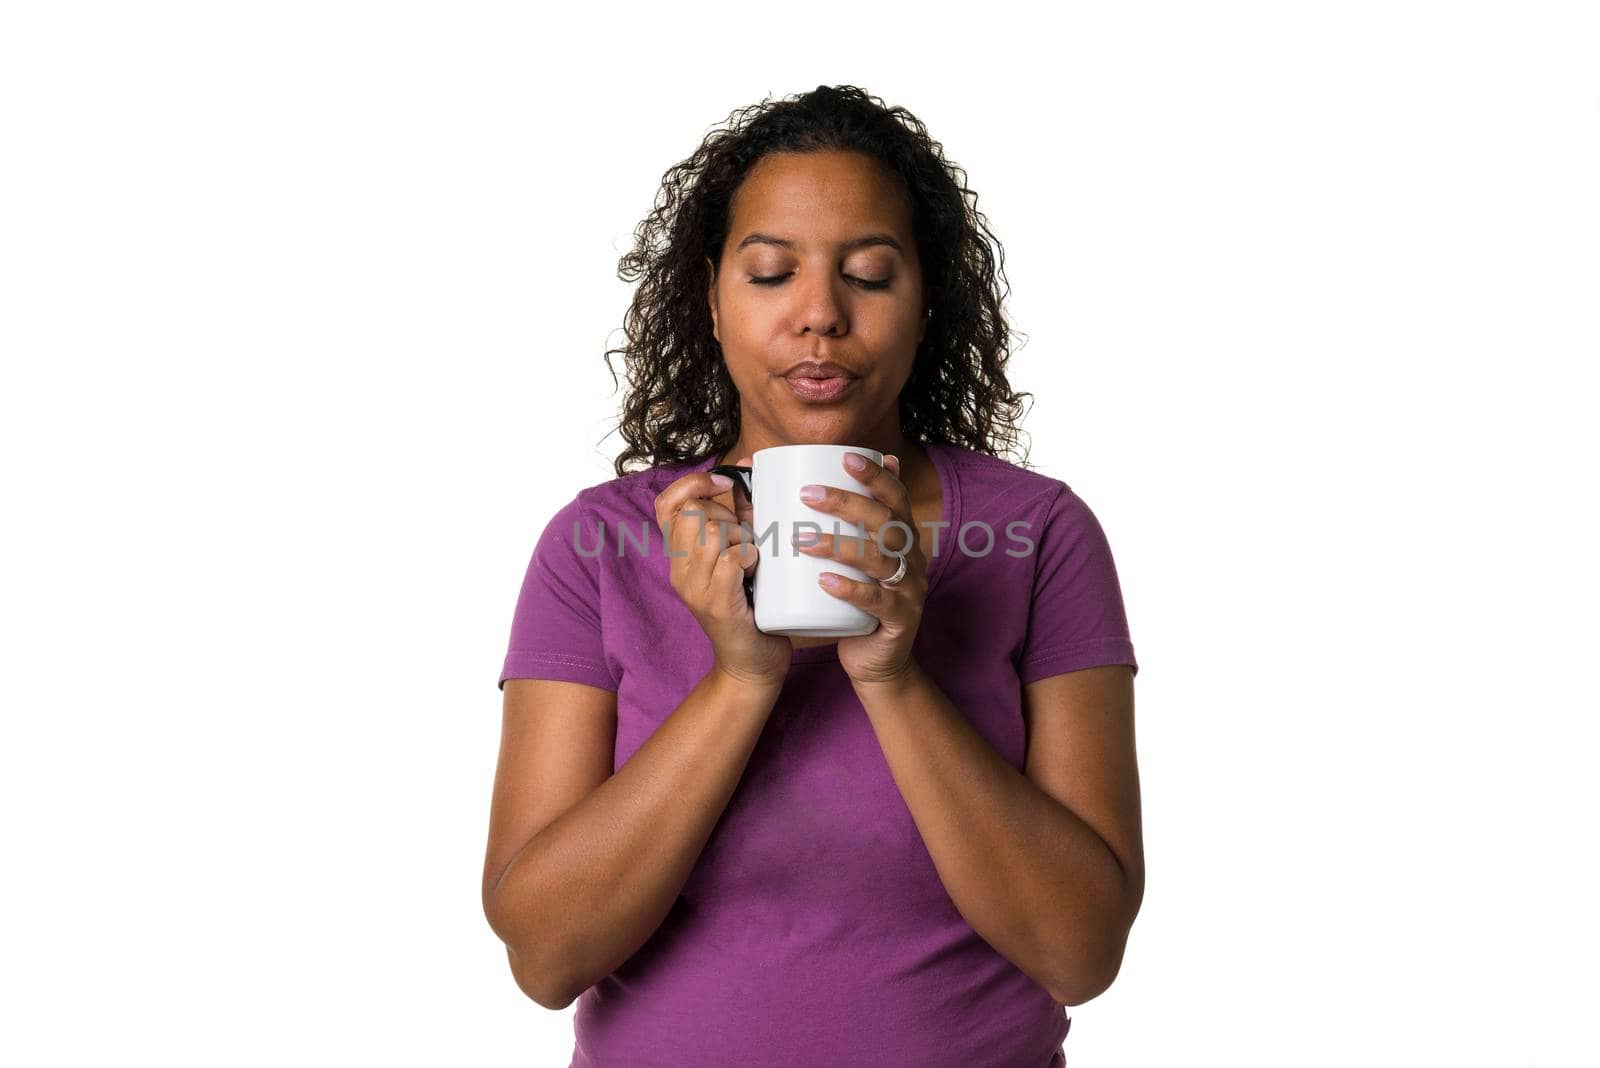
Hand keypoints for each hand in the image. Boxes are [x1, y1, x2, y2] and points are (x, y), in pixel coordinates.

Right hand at [655, 455, 791, 687]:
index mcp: (680, 556)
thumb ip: (738, 515)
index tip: (726, 486)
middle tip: (746, 540)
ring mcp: (694, 589)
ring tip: (753, 559)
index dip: (693, 483)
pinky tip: (756, 572)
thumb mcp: (739, 553)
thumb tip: (747, 465)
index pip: (666, 503)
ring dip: (741, 538)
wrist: (752, 664)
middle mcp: (679, 571)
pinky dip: (750, 557)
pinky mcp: (716, 604)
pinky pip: (730, 559)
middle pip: (692, 513)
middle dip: (726, 516)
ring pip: (711, 533)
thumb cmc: (752, 605)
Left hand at [791, 453, 924, 685]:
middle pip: (886, 521)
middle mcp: (912, 558)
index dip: (875, 476)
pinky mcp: (900, 619)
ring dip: (840, 545)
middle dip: (848, 503)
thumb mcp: (848, 561)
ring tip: (803, 539)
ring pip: (880, 558)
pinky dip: (851, 590)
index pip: (895, 497)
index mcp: (902, 537)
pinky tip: (826, 582)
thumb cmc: (855, 601)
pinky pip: (877, 601)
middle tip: (807, 493)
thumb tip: (793, 485)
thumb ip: (832, 526)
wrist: (876, 659)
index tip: (845, 457)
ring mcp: (909, 588)